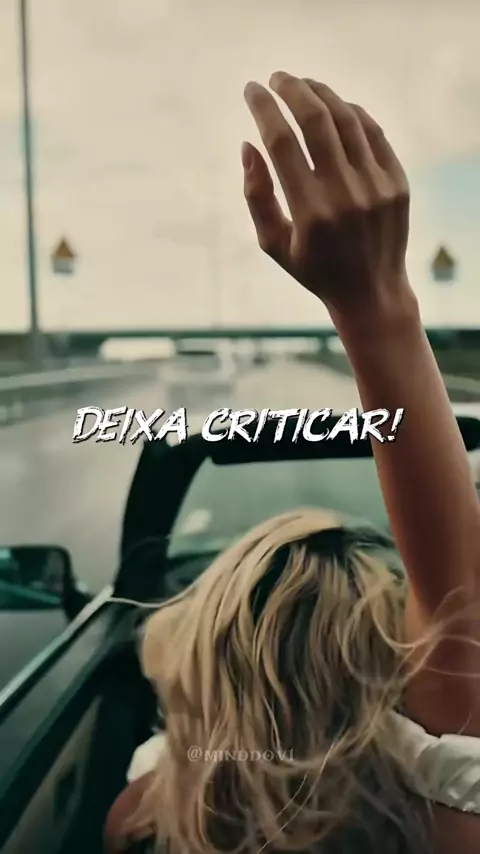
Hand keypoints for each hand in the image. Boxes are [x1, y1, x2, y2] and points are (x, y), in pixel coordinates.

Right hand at [242, 72, 411, 322]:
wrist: (371, 291)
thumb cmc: (314, 268)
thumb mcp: (273, 243)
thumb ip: (256, 195)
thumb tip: (247, 145)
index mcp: (310, 212)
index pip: (282, 142)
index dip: (264, 109)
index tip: (252, 90)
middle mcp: (345, 195)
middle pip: (316, 120)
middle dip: (292, 90)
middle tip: (277, 78)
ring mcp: (376, 187)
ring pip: (347, 120)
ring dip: (322, 94)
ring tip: (303, 86)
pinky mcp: (397, 183)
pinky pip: (373, 134)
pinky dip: (351, 113)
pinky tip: (335, 107)